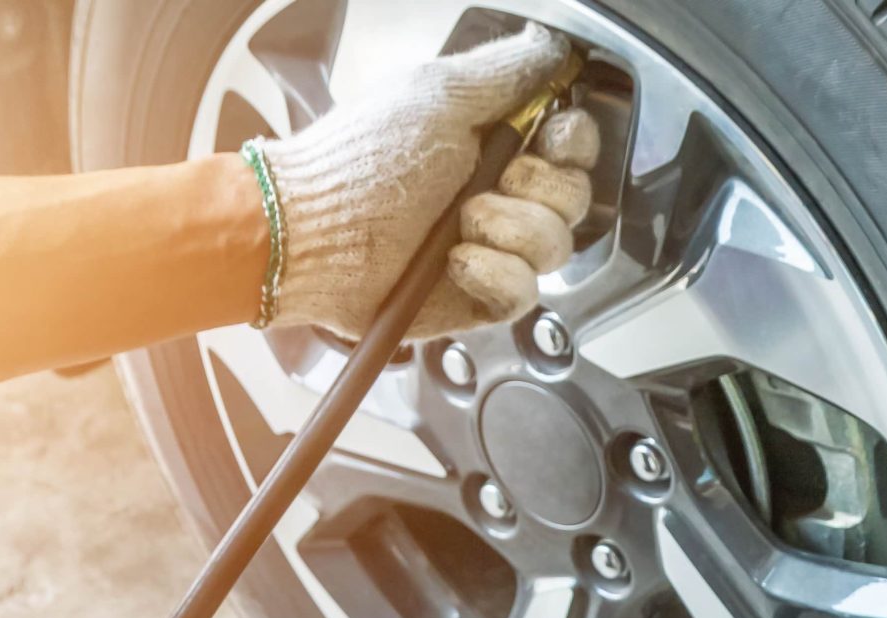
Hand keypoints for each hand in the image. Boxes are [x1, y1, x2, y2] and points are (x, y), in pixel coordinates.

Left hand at [249, 24, 600, 338]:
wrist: (313, 235)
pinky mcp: (482, 298)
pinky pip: (526, 293)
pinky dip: (495, 274)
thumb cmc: (362, 160)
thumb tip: (555, 49)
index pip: (571, 144)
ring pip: (555, 245)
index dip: (573, 142)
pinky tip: (454, 262)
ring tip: (460, 223)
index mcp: (494, 142)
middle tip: (491, 180)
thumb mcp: (437, 94)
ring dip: (511, 229)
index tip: (550, 137)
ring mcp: (494, 249)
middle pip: (573, 196)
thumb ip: (504, 71)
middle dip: (540, 187)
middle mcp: (500, 195)